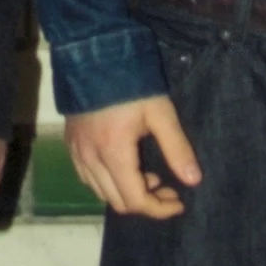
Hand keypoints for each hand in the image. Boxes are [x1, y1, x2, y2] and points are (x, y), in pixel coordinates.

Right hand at [67, 93, 201, 220]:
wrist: (93, 56)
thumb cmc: (132, 83)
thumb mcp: (161, 113)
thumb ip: (177, 148)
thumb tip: (194, 180)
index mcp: (113, 153)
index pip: (135, 200)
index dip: (159, 208)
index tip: (179, 201)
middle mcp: (90, 159)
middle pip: (118, 202)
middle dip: (147, 203)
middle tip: (169, 188)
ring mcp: (77, 154)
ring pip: (101, 193)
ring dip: (128, 193)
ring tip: (150, 176)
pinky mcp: (71, 146)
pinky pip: (88, 179)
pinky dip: (109, 183)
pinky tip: (125, 167)